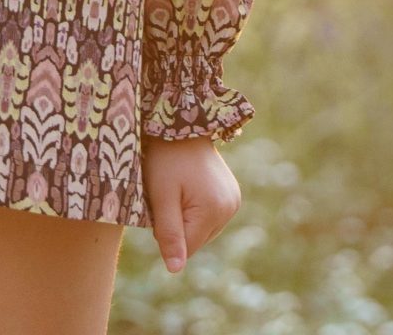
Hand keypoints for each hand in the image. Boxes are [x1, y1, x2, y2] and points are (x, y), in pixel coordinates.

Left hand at [141, 136, 241, 272]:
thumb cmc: (165, 158)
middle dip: (177, 226)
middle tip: (166, 195)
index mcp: (215, 210)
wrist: (181, 123)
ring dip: (186, 218)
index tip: (158, 207)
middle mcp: (231, 208)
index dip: (166, 234)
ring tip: (176, 189)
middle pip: (196, 239)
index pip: (187, 248)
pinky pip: (209, 216)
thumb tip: (175, 270)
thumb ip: (169, 234)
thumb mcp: (161, 197)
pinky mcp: (231, 194)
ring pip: (202, 229)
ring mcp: (233, 200)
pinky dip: (195, 209)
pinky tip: (187, 188)